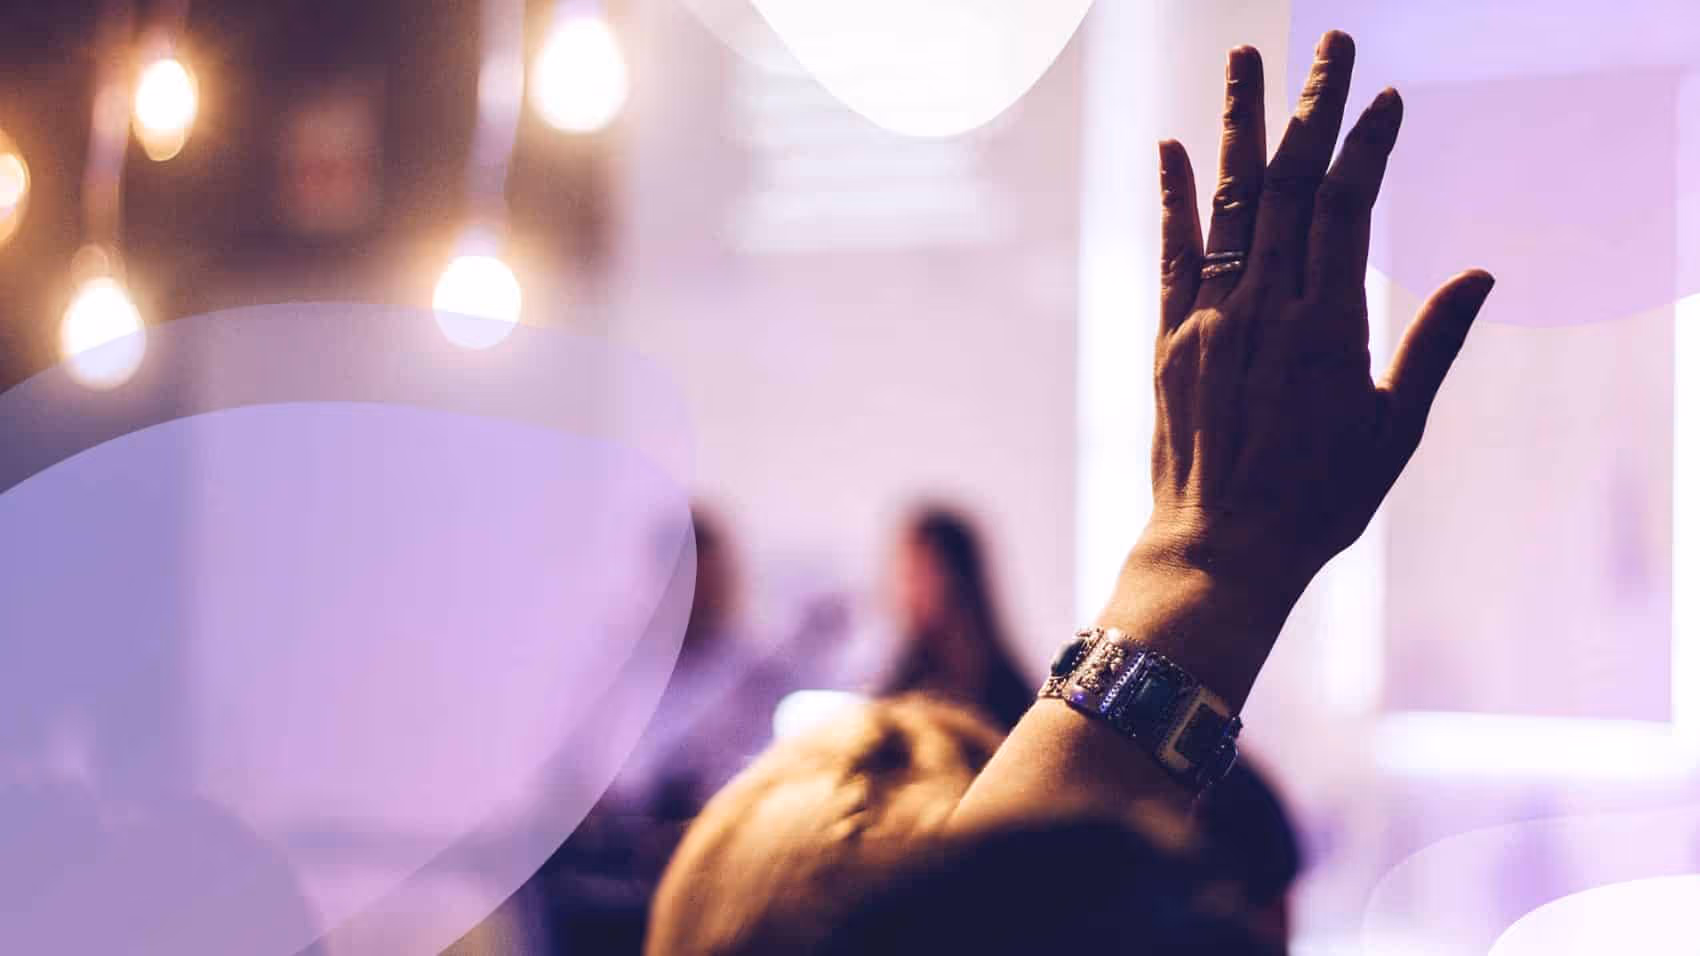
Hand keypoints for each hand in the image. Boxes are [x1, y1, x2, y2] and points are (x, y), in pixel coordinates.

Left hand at [955, 33, 1495, 826]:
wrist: (1221, 551)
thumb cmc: (1319, 502)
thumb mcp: (1395, 430)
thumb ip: (1431, 345)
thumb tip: (1478, 274)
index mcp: (1327, 326)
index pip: (1348, 207)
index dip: (1364, 145)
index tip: (1383, 97)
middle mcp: (1264, 308)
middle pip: (1289, 184)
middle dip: (1310, 106)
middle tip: (1325, 42)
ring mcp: (1210, 320)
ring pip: (1229, 202)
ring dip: (1240, 125)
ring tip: (1245, 59)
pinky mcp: (1168, 341)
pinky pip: (1170, 254)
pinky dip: (1174, 198)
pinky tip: (1173, 149)